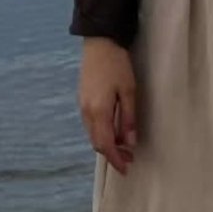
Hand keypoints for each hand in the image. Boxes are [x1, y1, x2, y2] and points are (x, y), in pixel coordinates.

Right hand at [78, 37, 136, 175]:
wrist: (99, 43)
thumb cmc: (117, 65)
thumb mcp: (129, 91)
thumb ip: (128, 118)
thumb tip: (130, 142)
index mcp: (98, 111)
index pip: (105, 144)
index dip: (116, 159)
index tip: (126, 168)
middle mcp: (86, 112)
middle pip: (97, 142)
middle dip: (112, 154)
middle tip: (130, 158)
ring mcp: (82, 106)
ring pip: (93, 134)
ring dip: (107, 144)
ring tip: (124, 146)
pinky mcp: (83, 100)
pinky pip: (91, 125)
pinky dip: (102, 133)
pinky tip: (114, 131)